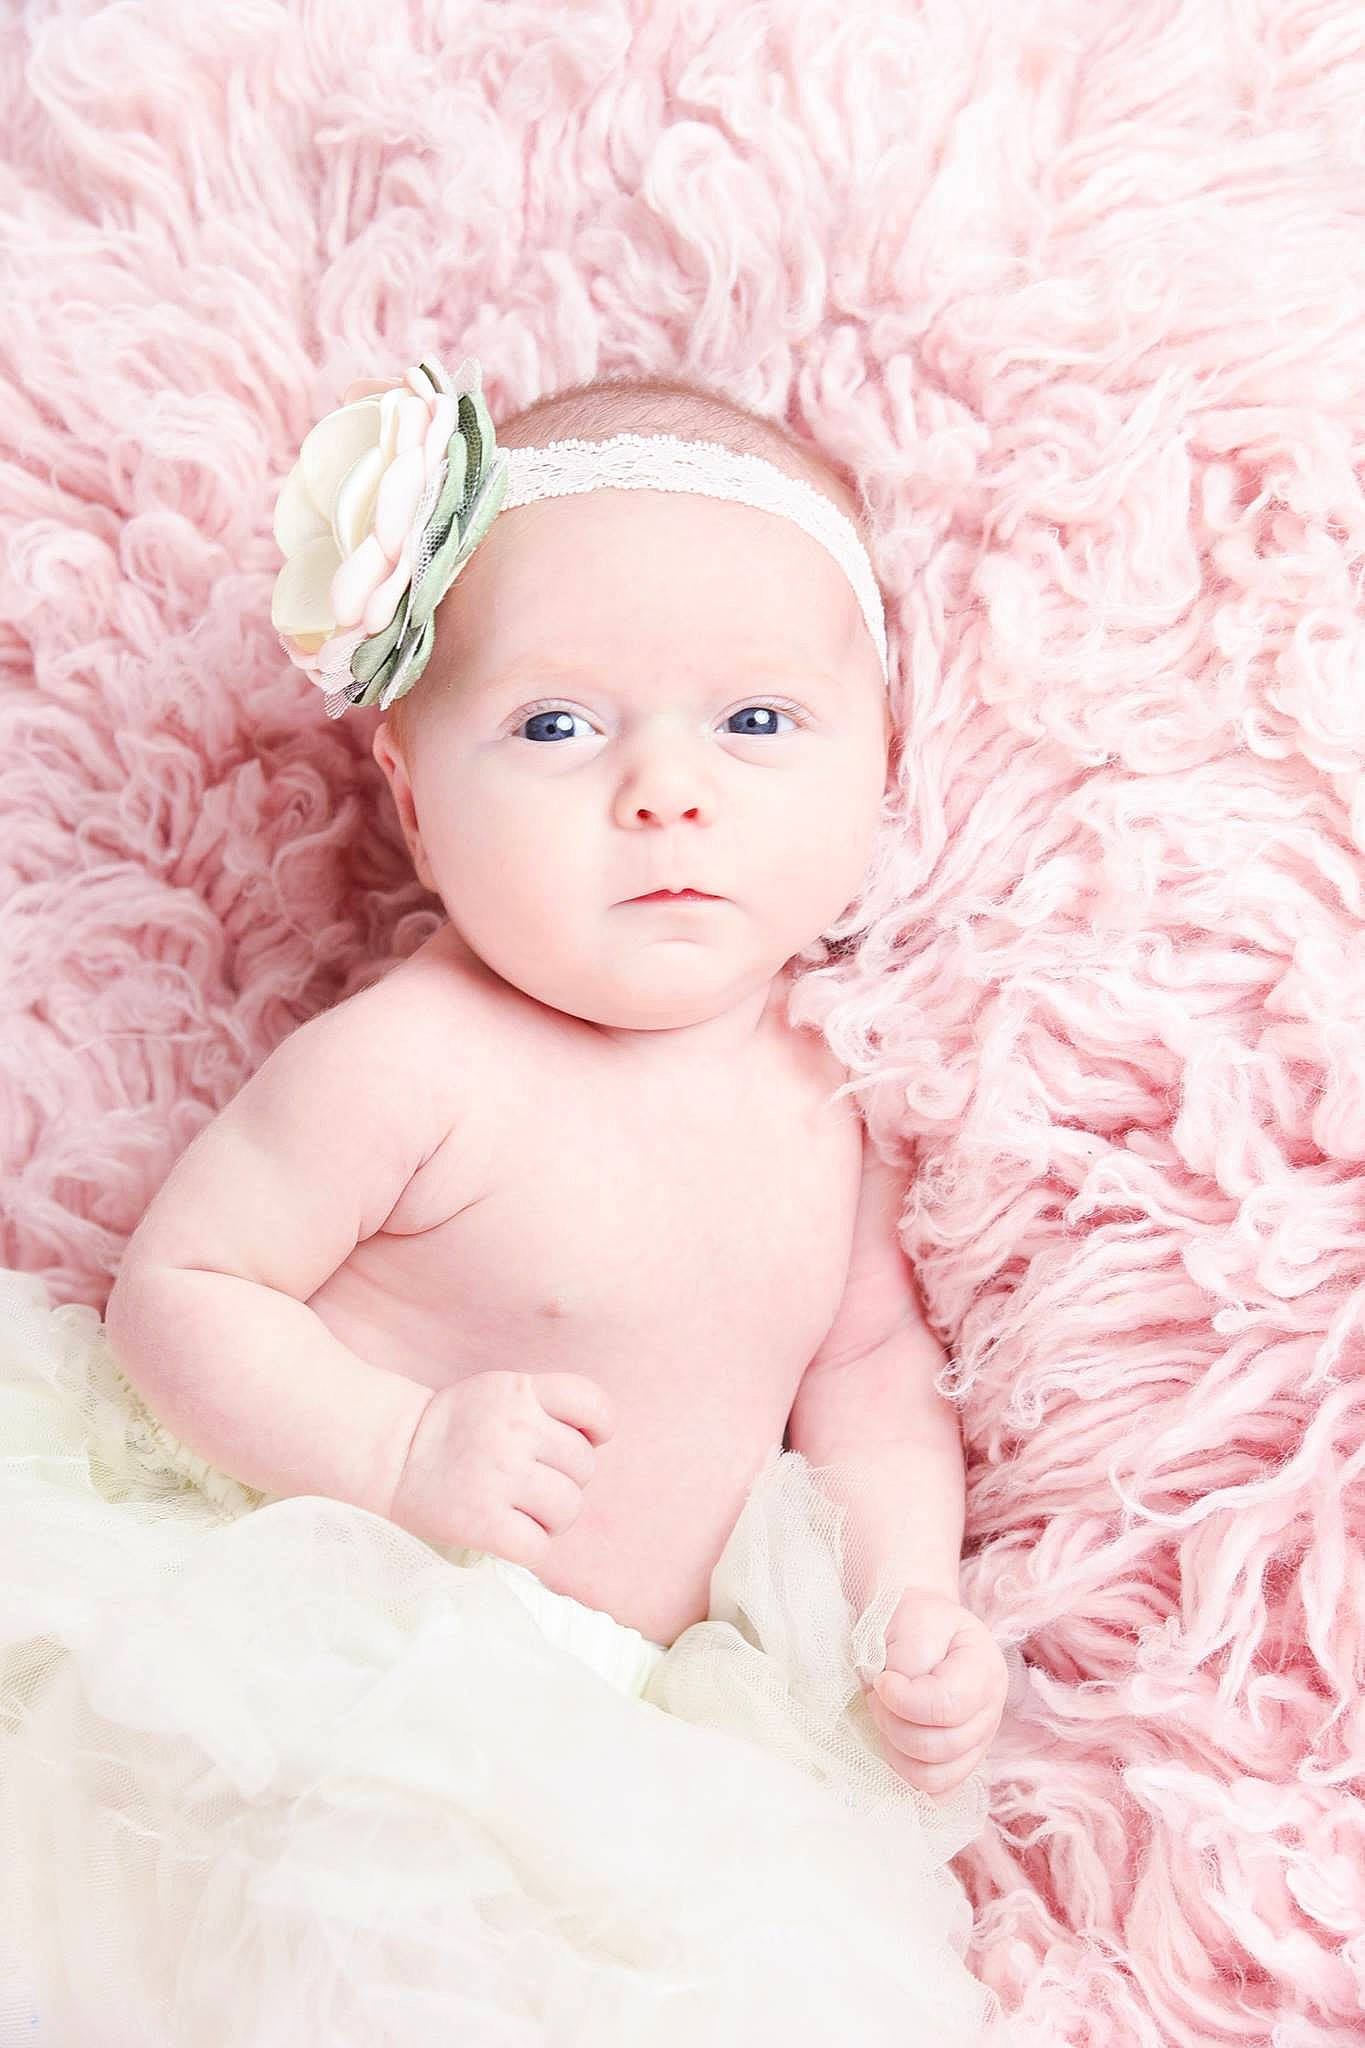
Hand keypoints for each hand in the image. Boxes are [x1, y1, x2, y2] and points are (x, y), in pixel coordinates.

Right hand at [388, 1370, 616, 1566]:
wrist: (393, 1456)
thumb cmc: (456, 1427)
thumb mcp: (501, 1392)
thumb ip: (547, 1406)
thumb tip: (596, 1442)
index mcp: (521, 1392)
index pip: (594, 1406)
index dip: (598, 1429)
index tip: (577, 1440)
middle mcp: (515, 1430)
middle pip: (585, 1467)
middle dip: (566, 1479)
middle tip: (529, 1481)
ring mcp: (499, 1476)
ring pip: (569, 1509)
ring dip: (552, 1517)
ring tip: (521, 1509)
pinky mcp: (483, 1522)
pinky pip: (539, 1546)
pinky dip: (530, 1546)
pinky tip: (509, 1532)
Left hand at [863, 1589, 1007, 1795]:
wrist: (921, 1629)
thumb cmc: (917, 1622)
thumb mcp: (914, 1621)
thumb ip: (910, 1659)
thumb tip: (897, 1698)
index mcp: (985, 1670)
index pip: (947, 1706)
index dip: (904, 1701)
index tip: (881, 1680)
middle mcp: (990, 1713)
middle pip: (939, 1747)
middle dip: (893, 1724)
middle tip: (875, 1698)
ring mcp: (978, 1744)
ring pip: (934, 1777)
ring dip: (895, 1751)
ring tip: (883, 1717)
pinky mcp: (960, 1765)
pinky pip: (936, 1794)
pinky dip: (908, 1777)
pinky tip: (894, 1745)